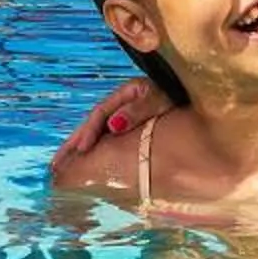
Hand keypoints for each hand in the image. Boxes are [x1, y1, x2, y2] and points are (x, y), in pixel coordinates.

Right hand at [50, 77, 171, 168]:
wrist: (202, 102)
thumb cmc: (183, 98)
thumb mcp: (162, 100)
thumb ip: (138, 109)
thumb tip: (113, 125)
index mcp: (129, 91)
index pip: (101, 112)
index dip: (89, 131)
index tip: (82, 150)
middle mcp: (124, 102)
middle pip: (93, 123)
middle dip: (73, 144)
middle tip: (55, 165)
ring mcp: (128, 115)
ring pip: (98, 132)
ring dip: (80, 149)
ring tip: (62, 167)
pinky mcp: (134, 127)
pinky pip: (109, 139)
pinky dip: (96, 150)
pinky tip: (86, 163)